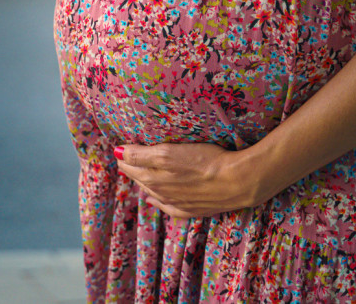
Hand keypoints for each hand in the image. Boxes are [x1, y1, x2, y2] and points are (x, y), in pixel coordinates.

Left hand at [114, 143, 267, 218]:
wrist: (238, 181)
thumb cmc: (205, 161)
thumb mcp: (168, 153)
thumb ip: (139, 154)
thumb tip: (117, 153)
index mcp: (152, 175)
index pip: (128, 163)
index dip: (123, 153)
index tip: (121, 145)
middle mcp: (160, 190)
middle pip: (137, 176)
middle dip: (130, 166)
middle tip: (126, 156)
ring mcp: (175, 202)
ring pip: (150, 190)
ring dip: (142, 180)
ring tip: (137, 170)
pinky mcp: (189, 209)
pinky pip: (166, 207)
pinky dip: (157, 201)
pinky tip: (152, 198)